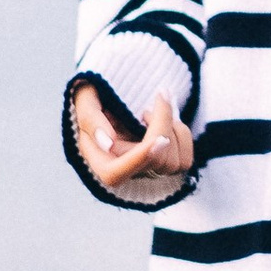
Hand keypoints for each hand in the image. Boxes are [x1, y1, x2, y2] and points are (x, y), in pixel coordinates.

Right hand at [71, 78, 193, 192]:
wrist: (114, 97)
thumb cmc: (97, 97)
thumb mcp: (86, 99)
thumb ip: (90, 117)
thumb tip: (108, 143)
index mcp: (97, 159)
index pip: (114, 174)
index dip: (138, 158)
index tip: (160, 138)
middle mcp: (122, 170)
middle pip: (154, 162)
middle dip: (164, 125)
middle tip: (159, 95)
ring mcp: (145, 171)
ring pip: (173, 163)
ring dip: (172, 127)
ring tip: (151, 111)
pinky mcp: (164, 167)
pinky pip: (185, 160)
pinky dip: (181, 134)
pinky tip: (166, 122)